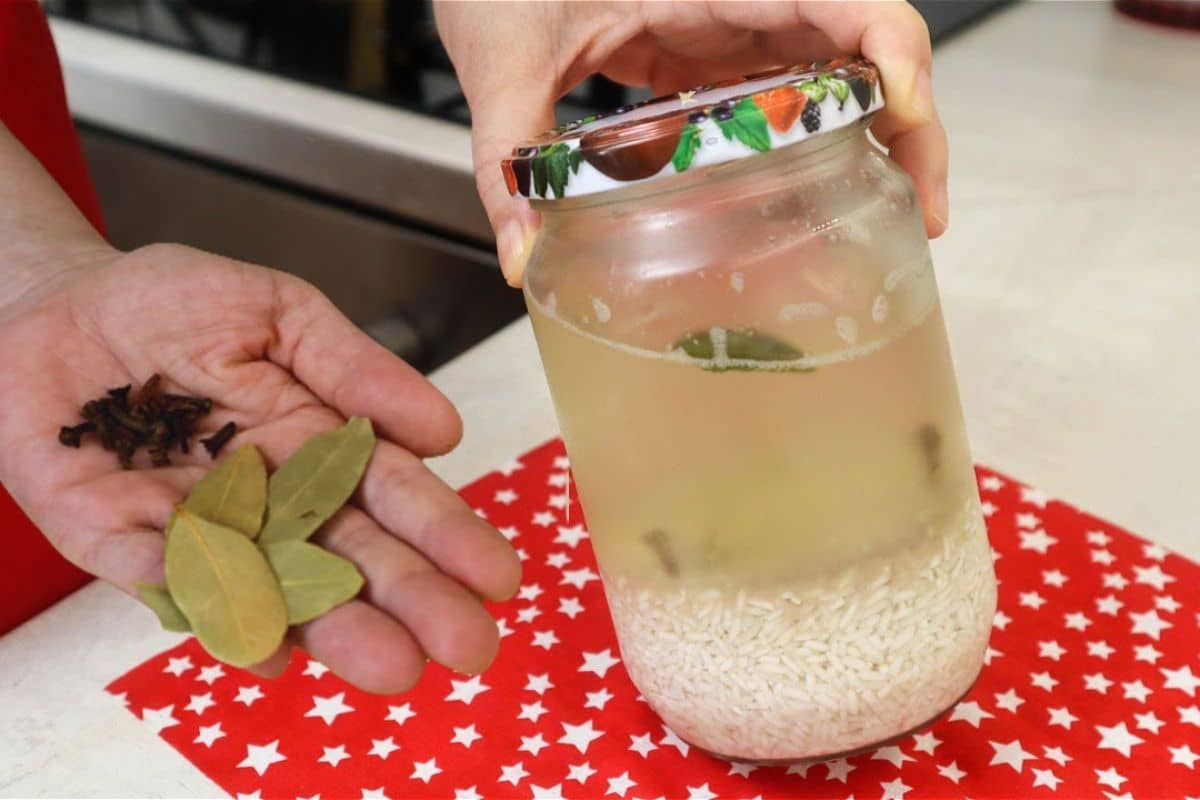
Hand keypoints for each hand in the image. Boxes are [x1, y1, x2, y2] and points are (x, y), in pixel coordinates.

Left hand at [0, 243, 520, 691]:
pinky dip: (208, 609)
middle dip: (409, 600)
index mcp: (314, 444)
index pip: (391, 496)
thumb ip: (355, 367)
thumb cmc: (172, 302)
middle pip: (345, 554)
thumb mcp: (280, 313)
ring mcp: (192, 524)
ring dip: (329, 626)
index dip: (446, 535)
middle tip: (467, 648)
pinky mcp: (111, 535)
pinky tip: (267, 650)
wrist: (54, 302)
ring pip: (271, 582)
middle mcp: (265, 498)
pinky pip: (160, 576)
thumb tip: (444, 433)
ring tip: (390, 665)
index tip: (498, 578)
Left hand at [437, 0, 946, 284]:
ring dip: (878, 135)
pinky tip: (826, 188)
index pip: (840, 0)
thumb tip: (522, 257)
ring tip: (888, 210)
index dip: (894, 54)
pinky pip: (791, 88)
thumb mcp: (503, 62)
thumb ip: (508, 163)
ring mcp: (730, 23)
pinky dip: (823, 136)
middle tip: (918, 208)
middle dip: (910, 120)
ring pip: (839, 68)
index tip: (906, 121)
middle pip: (864, 43)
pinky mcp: (712, 52)